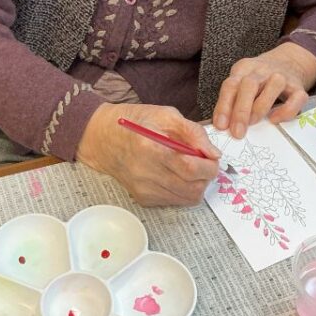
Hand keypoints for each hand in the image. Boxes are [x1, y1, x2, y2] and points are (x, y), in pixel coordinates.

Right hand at [76, 102, 220, 206]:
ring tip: (192, 169)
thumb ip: (193, 132)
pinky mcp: (143, 198)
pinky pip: (175, 201)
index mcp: (150, 148)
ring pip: (186, 198)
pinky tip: (177, 175)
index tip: (213, 158)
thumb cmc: (134, 122)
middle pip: (192, 187)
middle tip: (205, 163)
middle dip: (207, 176)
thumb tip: (213, 153)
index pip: (190, 168)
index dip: (209, 165)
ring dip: (197, 185)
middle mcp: (145, 173)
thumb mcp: (165, 114)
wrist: (102, 138)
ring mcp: (143, 189)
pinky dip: (184, 190)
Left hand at [212, 42, 315, 137]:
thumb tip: (223, 125)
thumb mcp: (242, 81)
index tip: (221, 125)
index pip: (230, 85)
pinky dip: (286, 110)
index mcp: (244, 68)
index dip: (223, 106)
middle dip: (241, 110)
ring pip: (273, 86)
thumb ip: (233, 99)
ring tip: (253, 123)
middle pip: (249, 85)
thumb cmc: (260, 78)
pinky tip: (274, 119)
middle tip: (237, 131)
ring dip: (260, 107)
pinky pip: (296, 98)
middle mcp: (263, 70)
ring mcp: (282, 77)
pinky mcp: (298, 87)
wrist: (290, 60)